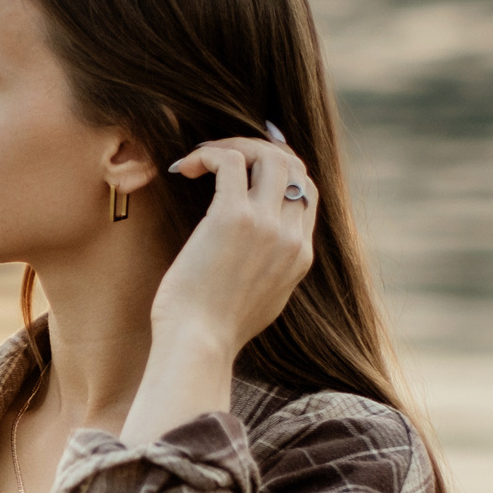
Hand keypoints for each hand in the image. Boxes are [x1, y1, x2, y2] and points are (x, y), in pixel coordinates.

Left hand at [150, 134, 317, 354]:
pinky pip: (230, 162)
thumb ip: (268, 271)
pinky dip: (208, 154)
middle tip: (221, 155)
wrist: (198, 346)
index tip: (249, 161)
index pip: (306, 191)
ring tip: (201, 158)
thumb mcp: (259, 302)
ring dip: (233, 146)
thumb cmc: (212, 331)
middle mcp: (291, 236)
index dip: (280, 167)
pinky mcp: (233, 217)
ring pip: (268, 155)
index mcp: (300, 256)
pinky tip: (186, 168)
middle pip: (292, 166)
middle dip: (257, 149)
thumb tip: (252, 252)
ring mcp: (267, 226)